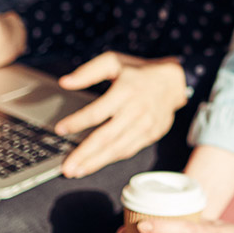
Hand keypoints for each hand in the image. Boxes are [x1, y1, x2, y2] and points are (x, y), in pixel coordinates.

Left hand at [55, 53, 189, 177]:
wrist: (173, 81)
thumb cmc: (139, 72)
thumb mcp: (113, 62)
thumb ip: (88, 72)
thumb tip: (65, 82)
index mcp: (125, 91)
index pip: (97, 112)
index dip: (77, 122)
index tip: (61, 129)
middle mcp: (136, 110)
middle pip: (106, 136)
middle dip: (84, 154)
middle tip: (68, 167)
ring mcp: (145, 124)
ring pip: (117, 148)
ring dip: (96, 162)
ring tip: (77, 170)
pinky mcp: (151, 134)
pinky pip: (129, 149)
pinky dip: (112, 158)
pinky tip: (97, 163)